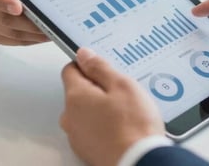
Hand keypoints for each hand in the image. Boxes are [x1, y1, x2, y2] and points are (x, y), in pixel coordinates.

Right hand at [0, 0, 48, 44]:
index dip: (2, 1)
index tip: (18, 6)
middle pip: (2, 18)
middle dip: (25, 22)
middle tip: (47, 22)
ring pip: (9, 32)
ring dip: (30, 34)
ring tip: (52, 30)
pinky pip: (11, 40)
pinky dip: (29, 40)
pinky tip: (45, 35)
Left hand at [61, 49, 164, 165]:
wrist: (138, 161)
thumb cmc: (133, 126)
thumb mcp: (122, 85)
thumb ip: (100, 67)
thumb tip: (84, 54)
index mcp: (76, 96)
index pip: (70, 69)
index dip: (88, 65)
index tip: (103, 67)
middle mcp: (70, 117)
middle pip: (79, 92)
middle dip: (97, 89)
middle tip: (121, 93)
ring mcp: (77, 136)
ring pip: (85, 112)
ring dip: (100, 109)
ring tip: (125, 113)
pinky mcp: (86, 150)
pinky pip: (91, 129)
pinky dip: (103, 126)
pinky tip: (122, 128)